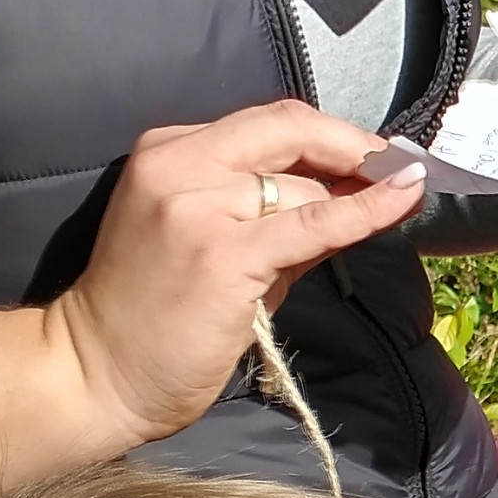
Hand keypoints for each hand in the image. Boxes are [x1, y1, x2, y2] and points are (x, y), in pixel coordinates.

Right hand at [46, 104, 433, 444]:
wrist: (94, 374)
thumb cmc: (152, 317)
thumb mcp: (211, 242)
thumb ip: (277, 213)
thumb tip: (355, 195)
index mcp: (167, 151)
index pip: (266, 122)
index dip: (330, 134)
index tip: (374, 154)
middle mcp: (178, 165)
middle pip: (289, 130)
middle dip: (354, 147)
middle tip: (399, 169)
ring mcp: (199, 206)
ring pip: (303, 185)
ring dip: (346, 204)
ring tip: (377, 218)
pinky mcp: (225, 254)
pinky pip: (315, 222)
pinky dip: (365, 210)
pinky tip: (403, 198)